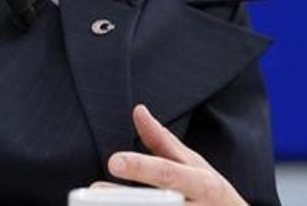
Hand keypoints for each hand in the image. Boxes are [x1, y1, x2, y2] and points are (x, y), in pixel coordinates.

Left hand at [92, 104, 247, 205]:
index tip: (114, 161)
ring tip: (96, 203)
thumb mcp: (193, 164)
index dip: (140, 167)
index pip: (167, 173)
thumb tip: (138, 111)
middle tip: (95, 191)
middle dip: (123, 199)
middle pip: (157, 204)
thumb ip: (162, 141)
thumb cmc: (211, 192)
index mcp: (201, 183)